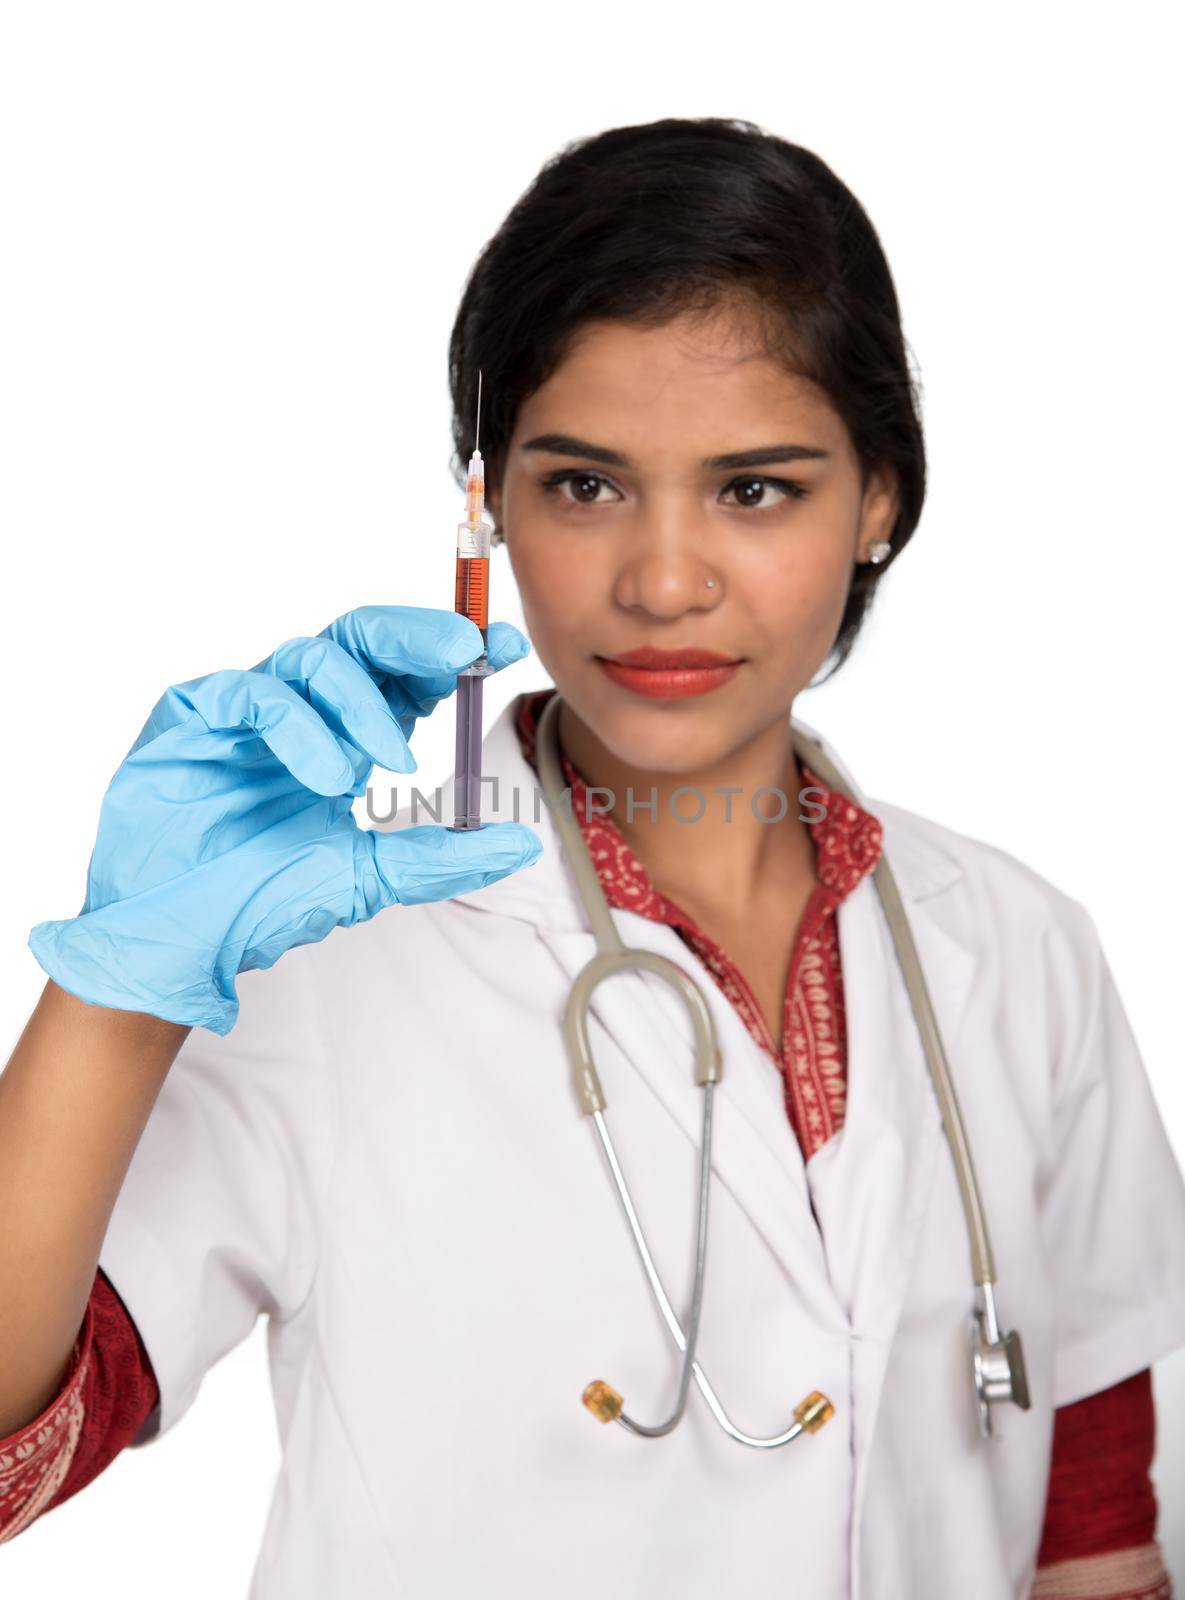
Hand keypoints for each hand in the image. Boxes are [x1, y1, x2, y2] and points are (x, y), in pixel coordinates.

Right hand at [29, 606, 540, 1033]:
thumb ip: (442, 859)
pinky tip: (329, 778)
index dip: (454, 653)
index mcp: (342, 735)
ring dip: (362, 705)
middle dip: (419, 636)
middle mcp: (298, 709)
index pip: (404, 673)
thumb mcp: (370, 879)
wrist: (179, 941)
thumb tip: (520, 846)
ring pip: (313, 656)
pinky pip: (254, 694)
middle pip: (363, 638)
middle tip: (464, 651)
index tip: (508, 647)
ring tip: (389, 764)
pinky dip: (302, 729)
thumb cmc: (258, 900)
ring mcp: (244, 708)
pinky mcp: (193, 715)